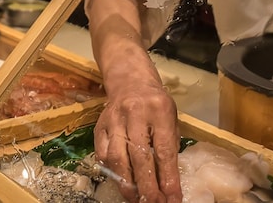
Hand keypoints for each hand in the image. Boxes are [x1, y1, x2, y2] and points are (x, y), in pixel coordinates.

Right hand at [94, 80, 181, 202]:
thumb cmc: (155, 104)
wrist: (130, 81)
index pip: (164, 150)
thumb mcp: (171, 119)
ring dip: (127, 183)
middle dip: (147, 186)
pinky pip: (102, 153)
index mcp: (159, 110)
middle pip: (139, 156)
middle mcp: (135, 113)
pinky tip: (121, 181)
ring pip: (117, 157)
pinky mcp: (99, 125)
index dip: (168, 178)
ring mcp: (114, 119)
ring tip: (136, 199)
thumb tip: (168, 183)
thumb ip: (169, 147)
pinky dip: (111, 171)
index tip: (172, 198)